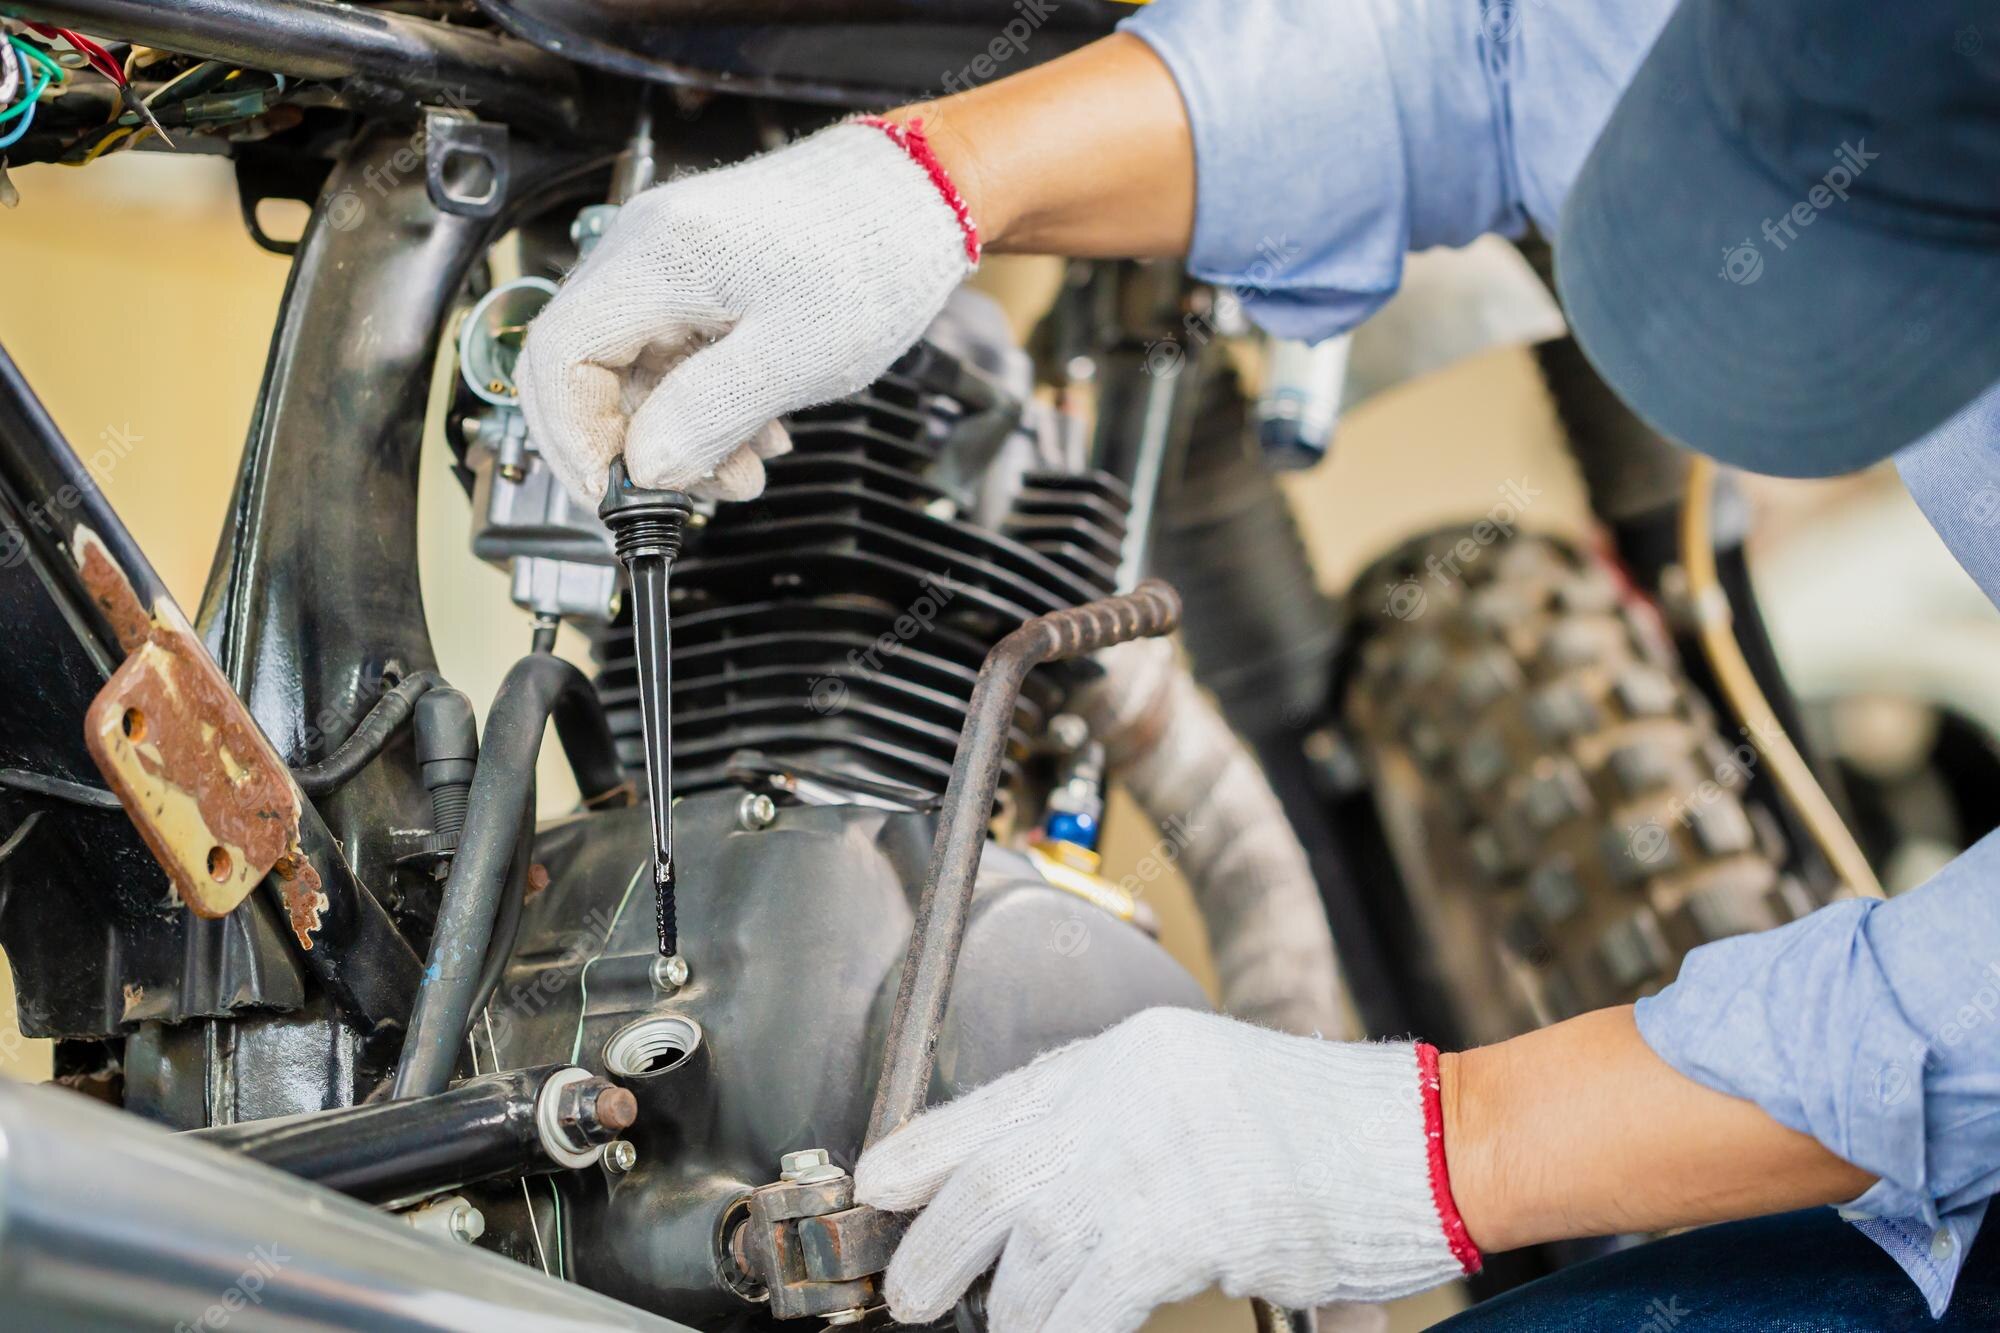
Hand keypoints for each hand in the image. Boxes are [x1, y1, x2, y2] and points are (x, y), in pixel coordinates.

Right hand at [516, 119, 976, 503]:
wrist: (925, 194)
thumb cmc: (874, 255)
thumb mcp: (793, 357)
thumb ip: (707, 416)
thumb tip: (645, 469)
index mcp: (655, 259)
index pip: (557, 356)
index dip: (573, 438)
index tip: (614, 494)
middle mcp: (647, 248)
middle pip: (589, 367)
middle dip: (636, 446)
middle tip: (692, 493)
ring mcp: (673, 258)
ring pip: (637, 368)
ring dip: (680, 432)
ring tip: (745, 469)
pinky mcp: (704, 270)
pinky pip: (675, 351)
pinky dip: (705, 402)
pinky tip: (756, 431)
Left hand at [853, 1009, 1473, 1331]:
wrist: (1424, 1139)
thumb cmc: (1327, 1128)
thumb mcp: (1202, 1090)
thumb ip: (1116, 1121)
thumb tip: (1038, 1187)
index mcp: (1127, 1053)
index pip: (995, 1100)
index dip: (922, 1151)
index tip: (878, 1187)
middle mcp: (1126, 1090)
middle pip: (990, 1175)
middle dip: (937, 1247)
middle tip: (916, 1293)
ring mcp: (1155, 1153)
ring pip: (1030, 1249)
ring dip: (1009, 1310)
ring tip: (1013, 1329)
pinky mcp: (1188, 1219)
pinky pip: (1086, 1297)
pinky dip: (1060, 1332)